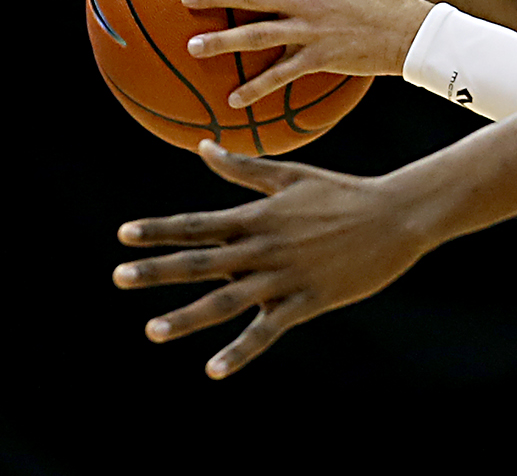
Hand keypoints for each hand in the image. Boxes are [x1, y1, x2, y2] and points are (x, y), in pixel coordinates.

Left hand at [114, 141, 432, 377]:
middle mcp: (266, 247)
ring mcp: (285, 276)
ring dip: (188, 316)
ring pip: (227, 300)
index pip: (199, 224)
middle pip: (202, 262)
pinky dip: (240, 351)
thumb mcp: (293, 175)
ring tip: (152, 330)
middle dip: (158, 270)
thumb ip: (244, 168)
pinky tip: (213, 370)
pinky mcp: (307, 300)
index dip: (160, 230)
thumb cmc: (344, 193)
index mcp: (260, 216)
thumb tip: (203, 146)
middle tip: (118, 277)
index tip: (123, 235)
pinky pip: (267, 330)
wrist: (398, 215)